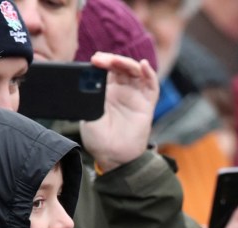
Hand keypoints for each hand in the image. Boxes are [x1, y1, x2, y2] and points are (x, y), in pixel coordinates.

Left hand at [80, 52, 158, 172]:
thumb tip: (86, 79)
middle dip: (112, 60)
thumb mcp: (87, 114)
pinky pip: (151, 86)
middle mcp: (122, 91)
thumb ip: (89, 97)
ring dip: (127, 63)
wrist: (112, 157)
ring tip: (117, 61)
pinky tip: (143, 65)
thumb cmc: (98, 139)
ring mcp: (135, 97)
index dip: (102, 61)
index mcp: (105, 91)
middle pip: (121, 67)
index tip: (94, 61)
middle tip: (101, 60)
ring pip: (135, 72)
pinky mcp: (147, 105)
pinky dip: (149, 73)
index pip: (107, 69)